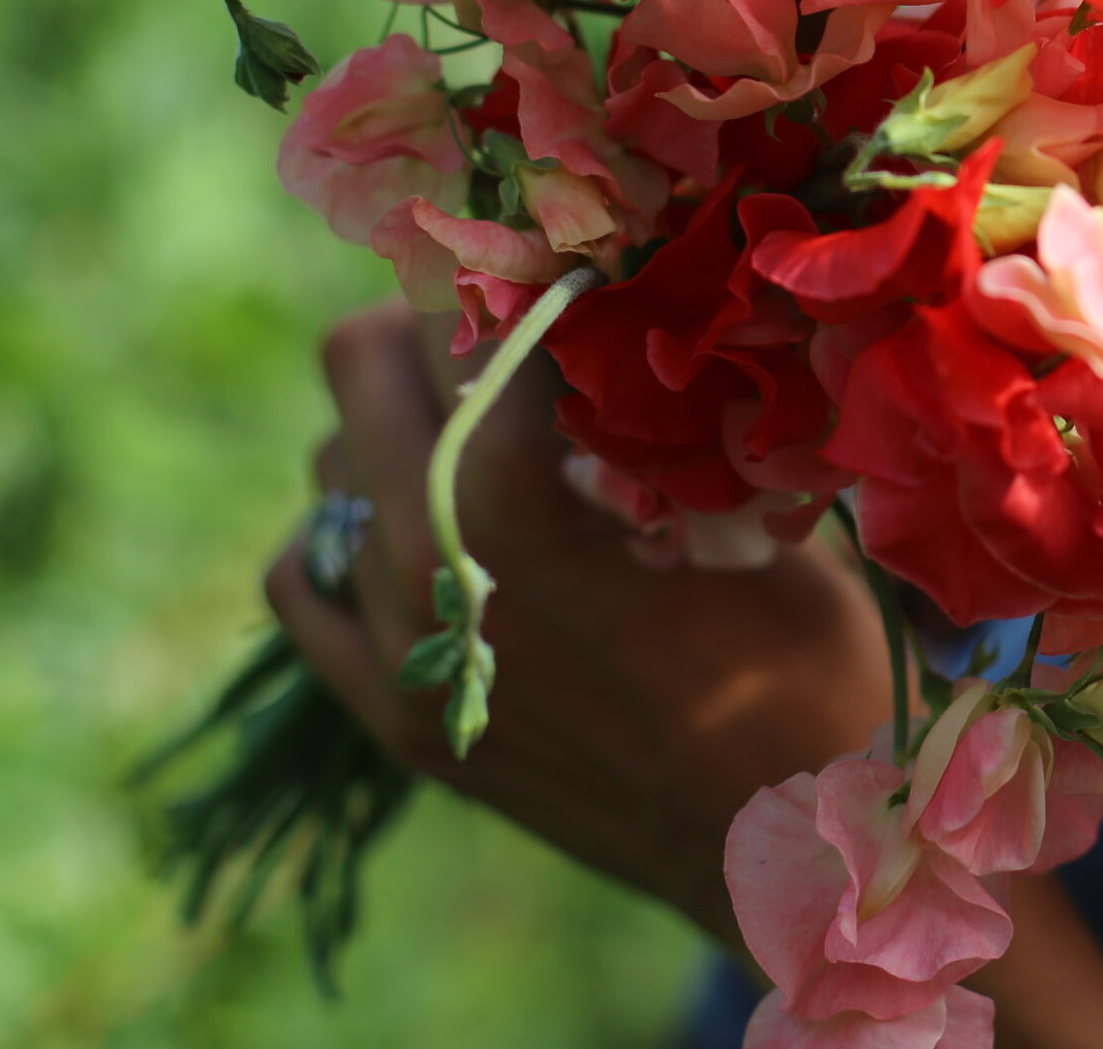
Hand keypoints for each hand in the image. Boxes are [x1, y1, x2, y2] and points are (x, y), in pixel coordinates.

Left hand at [265, 302, 894, 943]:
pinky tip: (429, 529)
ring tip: (496, 440)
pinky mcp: (390, 717)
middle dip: (445, 324)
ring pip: (329, 461)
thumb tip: (622, 276)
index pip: (470, 309)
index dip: (532, 268)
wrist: (781, 842)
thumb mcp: (750, 507)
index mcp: (514, 497)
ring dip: (402, 429)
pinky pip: (301, 576)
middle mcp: (423, 564)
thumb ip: (657, 404)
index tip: (578, 261)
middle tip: (527, 334)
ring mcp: (395, 651)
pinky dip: (349, 534)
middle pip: (363, 356)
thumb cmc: (801, 662)